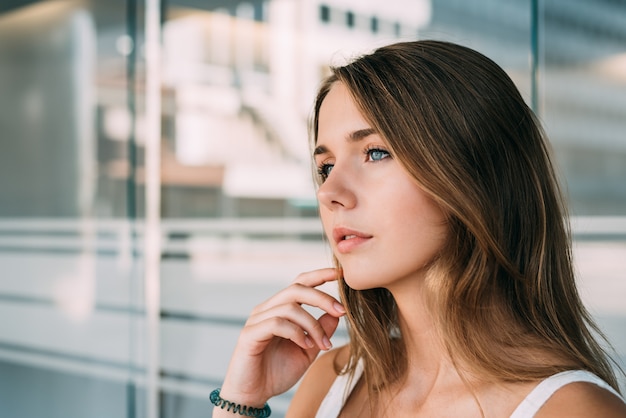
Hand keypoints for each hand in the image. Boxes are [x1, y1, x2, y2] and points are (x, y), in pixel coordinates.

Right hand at [214, 268, 345, 412]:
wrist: (254, 395)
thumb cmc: (277, 372)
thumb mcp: (308, 350)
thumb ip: (320, 331)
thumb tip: (337, 314)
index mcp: (280, 309)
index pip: (300, 283)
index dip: (319, 275)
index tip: (340, 274)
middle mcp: (267, 309)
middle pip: (296, 288)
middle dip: (322, 297)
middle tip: (342, 311)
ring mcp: (256, 320)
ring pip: (289, 307)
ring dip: (312, 324)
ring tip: (322, 344)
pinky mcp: (250, 334)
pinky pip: (277, 323)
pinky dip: (296, 333)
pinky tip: (305, 346)